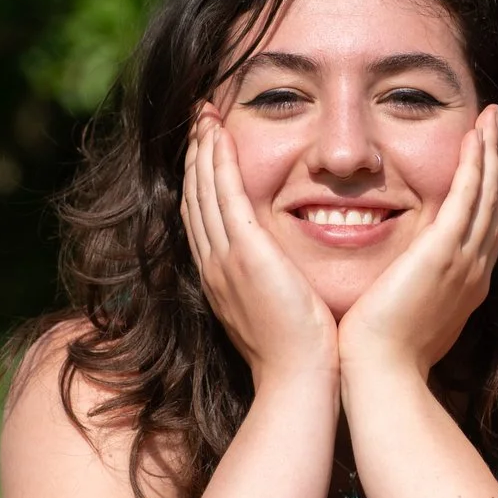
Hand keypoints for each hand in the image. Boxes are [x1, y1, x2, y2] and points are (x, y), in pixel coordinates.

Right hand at [181, 110, 338, 391]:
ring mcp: (224, 258)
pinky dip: (217, 162)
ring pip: (202, 190)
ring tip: (205, 117)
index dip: (201, 180)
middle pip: (194, 197)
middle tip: (200, 120)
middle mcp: (214, 264)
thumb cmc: (303, 352)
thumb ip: (277, 281)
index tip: (207, 149)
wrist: (299, 380)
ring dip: (202, 150)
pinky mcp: (243, 253)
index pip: (202, 216)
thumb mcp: (281, 308)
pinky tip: (219, 135)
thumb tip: (288, 267)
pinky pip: (223, 195)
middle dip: (196, 156)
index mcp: (221, 277)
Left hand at [337, 105, 497, 376]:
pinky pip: (467, 197)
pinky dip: (474, 165)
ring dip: (491, 152)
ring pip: (488, 194)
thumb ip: (412, 289)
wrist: (380, 377)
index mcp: (465, 283)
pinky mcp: (444, 253)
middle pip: (496, 204)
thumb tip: (401, 279)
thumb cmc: (381, 356)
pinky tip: (475, 138)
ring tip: (492, 119)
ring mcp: (464, 261)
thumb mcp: (406, 315)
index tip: (487, 158)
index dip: (490, 188)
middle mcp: (474, 269)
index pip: (484, 225)